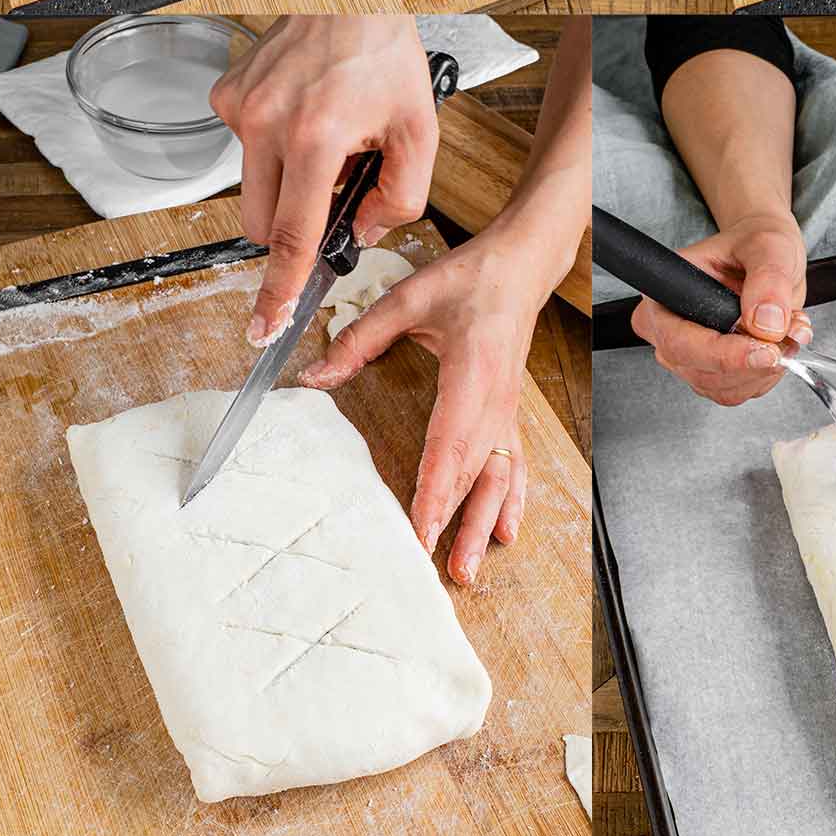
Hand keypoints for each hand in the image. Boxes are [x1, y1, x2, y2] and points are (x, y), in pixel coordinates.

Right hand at [210, 16, 437, 347]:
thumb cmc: (385, 52)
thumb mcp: (419, 131)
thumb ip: (399, 199)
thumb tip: (362, 235)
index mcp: (316, 138)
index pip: (290, 236)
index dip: (279, 289)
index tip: (264, 324)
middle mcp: (267, 123)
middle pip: (261, 222)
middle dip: (292, 226)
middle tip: (335, 190)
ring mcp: (241, 107)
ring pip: (251, 186)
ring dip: (287, 180)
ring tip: (327, 136)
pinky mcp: (228, 94)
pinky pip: (244, 147)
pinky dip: (273, 145)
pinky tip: (304, 112)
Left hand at [302, 225, 532, 584]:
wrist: (520, 268)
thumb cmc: (470, 280)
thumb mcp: (408, 298)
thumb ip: (360, 338)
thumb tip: (315, 374)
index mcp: (472, 372)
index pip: (451, 442)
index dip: (437, 489)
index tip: (422, 528)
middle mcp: (496, 401)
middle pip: (475, 472)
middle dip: (456, 522)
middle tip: (436, 567)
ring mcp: (507, 412)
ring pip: (498, 478)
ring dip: (483, 524)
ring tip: (468, 567)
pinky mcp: (510, 415)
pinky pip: (515, 465)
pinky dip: (512, 502)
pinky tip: (505, 533)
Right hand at [630, 210, 813, 403]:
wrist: (768, 254)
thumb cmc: (756, 243)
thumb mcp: (769, 246)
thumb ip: (768, 280)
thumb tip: (766, 323)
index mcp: (664, 294)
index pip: (680, 342)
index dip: (723, 354)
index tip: (765, 351)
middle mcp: (668, 330)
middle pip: (702, 372)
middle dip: (754, 362)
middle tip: (790, 332)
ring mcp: (689, 356)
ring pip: (725, 388)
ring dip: (767, 368)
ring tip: (788, 328)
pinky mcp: (714, 371)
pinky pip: (742, 390)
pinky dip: (770, 372)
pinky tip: (781, 342)